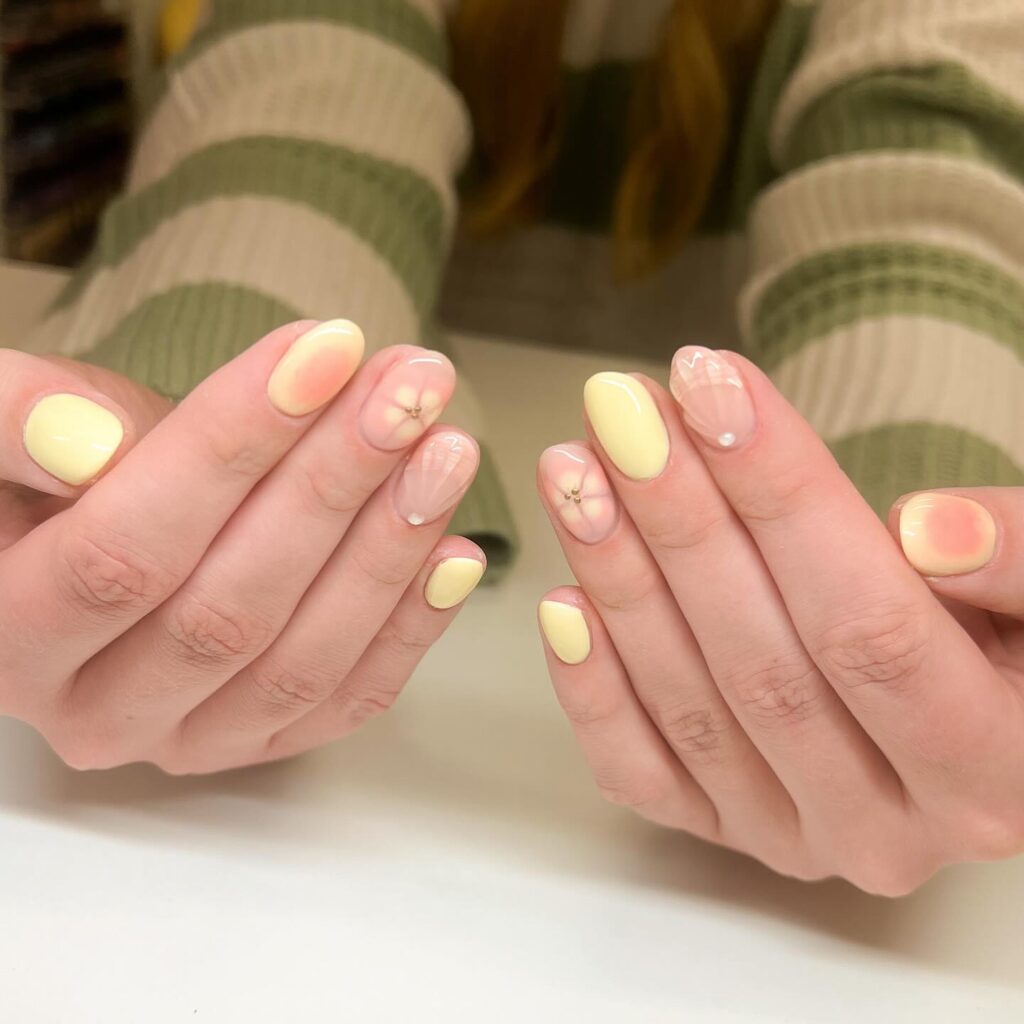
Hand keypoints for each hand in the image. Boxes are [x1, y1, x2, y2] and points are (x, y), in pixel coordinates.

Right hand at [0, 321, 484, 773]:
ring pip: (299, 660)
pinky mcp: (260, 743)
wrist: (95, 529)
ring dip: (387, 548)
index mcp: (5, 636)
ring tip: (445, 449)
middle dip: (333, 483)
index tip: (326, 351)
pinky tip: (454, 548)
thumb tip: (89, 442)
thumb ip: (20, 423)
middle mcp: (92, 713)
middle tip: (412, 389)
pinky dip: (410, 626)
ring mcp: (184, 739)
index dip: (231, 444)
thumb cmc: (50, 470)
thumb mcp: (6, 422)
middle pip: (226, 608)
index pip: (123, 548)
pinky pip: (346, 700)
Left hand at [536, 348, 1023, 894]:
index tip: (711, 385)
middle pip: (764, 660)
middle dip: (681, 519)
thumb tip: (923, 532)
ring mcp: (796, 838)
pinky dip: (592, 689)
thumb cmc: (1012, 630)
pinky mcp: (725, 832)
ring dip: (620, 576)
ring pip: (692, 703)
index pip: (872, 623)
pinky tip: (558, 598)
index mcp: (997, 769)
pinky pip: (641, 772)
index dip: (783, 497)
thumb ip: (1018, 560)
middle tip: (618, 409)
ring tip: (574, 467)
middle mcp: (891, 828)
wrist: (982, 713)